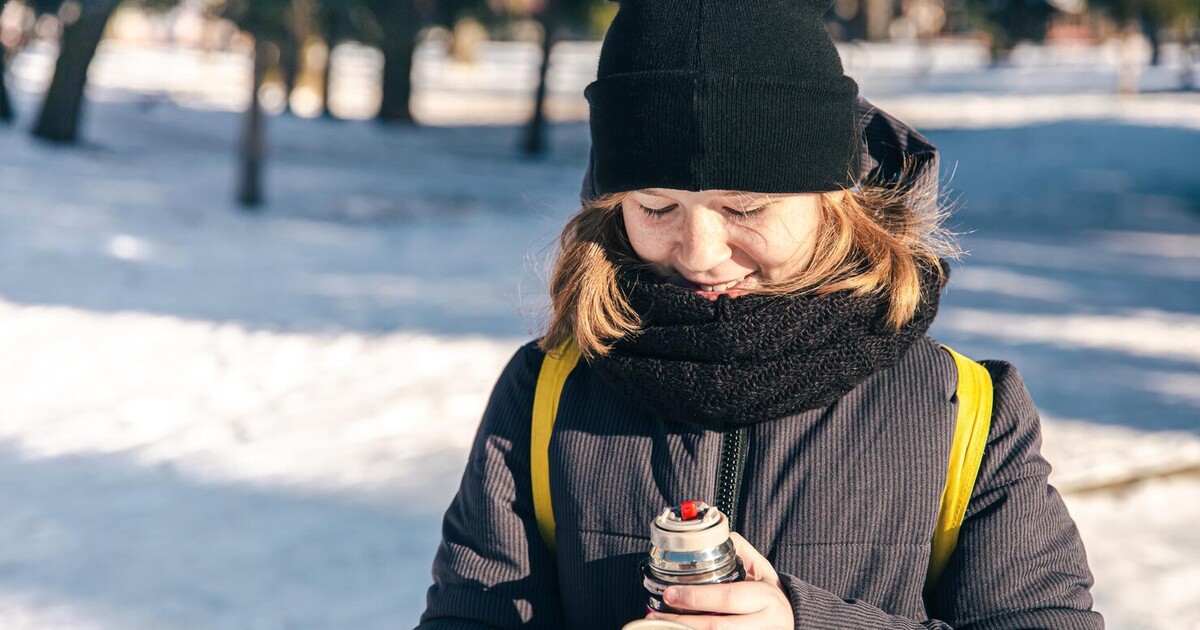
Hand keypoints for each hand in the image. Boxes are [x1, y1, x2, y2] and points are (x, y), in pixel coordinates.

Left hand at [645, 532, 793, 628]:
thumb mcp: (761, 570)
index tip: (670, 593)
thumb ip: (738, 552)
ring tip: (662, 625)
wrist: (792, 622)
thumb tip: (709, 536)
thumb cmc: (769, 595)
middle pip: (718, 628)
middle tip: (657, 615)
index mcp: (765, 597)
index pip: (726, 598)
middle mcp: (763, 624)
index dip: (695, 597)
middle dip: (684, 622)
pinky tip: (679, 629)